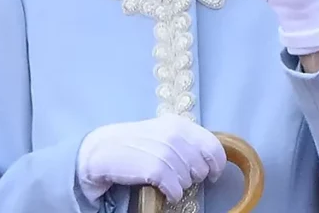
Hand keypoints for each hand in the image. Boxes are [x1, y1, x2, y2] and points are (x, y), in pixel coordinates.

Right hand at [76, 114, 225, 203]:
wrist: (101, 150)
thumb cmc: (133, 145)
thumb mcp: (161, 134)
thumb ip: (184, 141)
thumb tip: (210, 158)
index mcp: (178, 124)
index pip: (213, 147)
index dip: (216, 165)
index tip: (211, 174)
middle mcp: (173, 135)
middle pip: (203, 167)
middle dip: (194, 176)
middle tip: (177, 175)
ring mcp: (164, 151)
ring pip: (190, 180)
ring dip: (179, 185)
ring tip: (163, 179)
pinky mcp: (155, 169)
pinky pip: (177, 190)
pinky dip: (171, 194)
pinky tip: (160, 188)